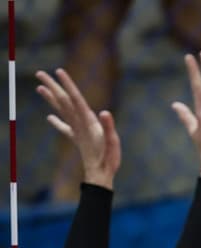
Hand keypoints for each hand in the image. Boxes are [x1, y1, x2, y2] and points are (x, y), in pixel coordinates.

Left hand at [35, 68, 120, 189]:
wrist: (99, 176)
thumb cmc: (108, 159)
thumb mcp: (113, 143)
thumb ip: (108, 127)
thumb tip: (103, 112)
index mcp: (88, 122)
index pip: (76, 99)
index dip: (68, 85)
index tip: (59, 71)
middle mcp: (80, 124)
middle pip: (64, 102)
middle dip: (53, 87)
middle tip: (40, 73)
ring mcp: (77, 132)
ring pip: (62, 111)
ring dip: (51, 99)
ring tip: (39, 88)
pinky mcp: (78, 140)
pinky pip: (65, 128)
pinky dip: (57, 122)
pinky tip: (49, 118)